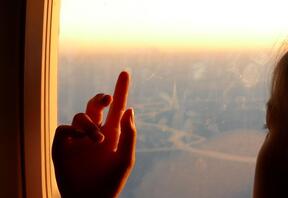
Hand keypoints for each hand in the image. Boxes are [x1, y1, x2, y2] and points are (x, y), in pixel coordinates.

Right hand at [52, 71, 135, 197]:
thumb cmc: (111, 181)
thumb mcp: (125, 158)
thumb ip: (129, 134)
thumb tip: (130, 109)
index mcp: (113, 133)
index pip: (117, 107)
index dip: (121, 90)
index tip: (126, 73)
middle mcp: (96, 132)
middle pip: (95, 105)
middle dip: (101, 98)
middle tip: (108, 99)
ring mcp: (78, 138)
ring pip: (81, 116)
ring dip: (90, 125)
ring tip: (98, 140)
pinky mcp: (63, 145)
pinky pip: (64, 129)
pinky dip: (73, 131)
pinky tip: (81, 140)